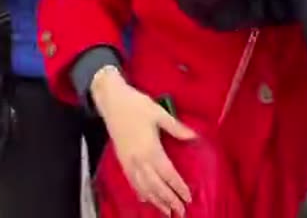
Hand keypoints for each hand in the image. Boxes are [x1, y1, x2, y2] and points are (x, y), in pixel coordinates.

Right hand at [92, 68, 194, 215]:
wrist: (111, 101)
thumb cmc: (136, 105)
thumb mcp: (159, 113)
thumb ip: (176, 128)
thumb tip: (194, 137)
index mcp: (151, 149)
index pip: (168, 174)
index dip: (178, 187)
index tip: (188, 198)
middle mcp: (139, 159)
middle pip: (156, 185)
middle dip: (169, 200)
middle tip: (181, 212)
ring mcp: (128, 161)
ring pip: (143, 187)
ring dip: (155, 201)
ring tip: (166, 212)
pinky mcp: (121, 160)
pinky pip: (131, 181)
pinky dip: (139, 193)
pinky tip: (145, 200)